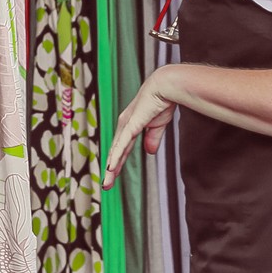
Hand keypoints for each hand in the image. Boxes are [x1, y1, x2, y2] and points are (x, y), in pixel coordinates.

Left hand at [104, 68, 178, 188]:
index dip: (117, 163)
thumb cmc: (161, 102)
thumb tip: (149, 152)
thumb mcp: (157, 126)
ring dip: (111, 168)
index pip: (121, 148)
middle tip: (106, 185)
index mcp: (130, 126)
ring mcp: (126, 125)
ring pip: (116, 151)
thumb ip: (152, 139)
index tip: (113, 175)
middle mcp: (124, 126)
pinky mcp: (131, 125)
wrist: (165, 87)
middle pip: (116, 152)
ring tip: (107, 182)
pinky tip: (111, 168)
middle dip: (111, 170)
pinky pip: (122, 144)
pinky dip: (116, 156)